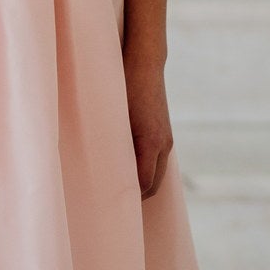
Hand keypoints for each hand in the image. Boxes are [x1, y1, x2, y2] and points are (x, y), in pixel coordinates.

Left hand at [123, 53, 173, 199]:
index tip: (113, 206)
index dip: (130, 198)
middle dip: (136, 196)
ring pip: (157, 173)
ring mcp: (166, 139)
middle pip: (153, 184)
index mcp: (150, 143)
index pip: (144, 184)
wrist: (144, 63)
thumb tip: (102, 166)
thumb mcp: (113, 115)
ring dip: (142, 183)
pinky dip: (146, 170)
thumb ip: (111, 142)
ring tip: (119, 190)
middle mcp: (163, 144)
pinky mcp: (164, 133)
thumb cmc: (124, 86)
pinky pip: (157, 161)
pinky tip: (128, 170)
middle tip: (113, 204)